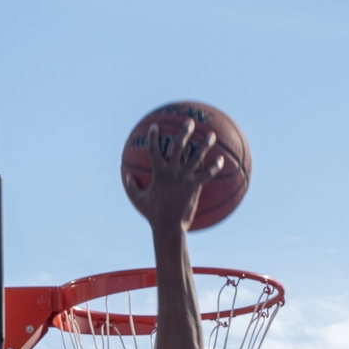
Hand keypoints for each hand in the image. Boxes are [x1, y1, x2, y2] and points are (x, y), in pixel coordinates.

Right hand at [124, 119, 223, 233]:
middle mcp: (172, 171)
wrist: (168, 226)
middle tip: (190, 122)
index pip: (154, 149)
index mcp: (158, 172)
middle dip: (185, 132)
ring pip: (197, 157)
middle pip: (179, 146)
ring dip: (205, 144)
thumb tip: (127, 176)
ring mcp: (185, 178)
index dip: (153, 137)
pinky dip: (214, 167)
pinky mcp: (194, 187)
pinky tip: (222, 161)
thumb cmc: (152, 214)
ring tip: (212, 135)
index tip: (154, 126)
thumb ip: (131, 187)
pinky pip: (207, 175)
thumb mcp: (138, 200)